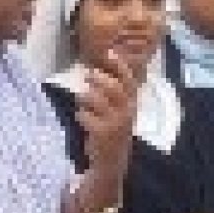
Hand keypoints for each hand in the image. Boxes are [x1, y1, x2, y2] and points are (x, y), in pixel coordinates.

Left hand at [79, 50, 138, 168]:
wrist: (112, 160)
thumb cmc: (113, 129)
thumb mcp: (119, 110)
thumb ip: (114, 90)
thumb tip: (102, 65)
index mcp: (132, 103)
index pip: (129, 80)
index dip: (119, 65)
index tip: (108, 52)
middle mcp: (127, 112)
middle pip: (113, 88)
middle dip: (99, 78)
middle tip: (88, 75)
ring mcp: (116, 124)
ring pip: (97, 100)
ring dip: (86, 97)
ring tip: (82, 98)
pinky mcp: (102, 134)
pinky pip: (86, 116)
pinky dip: (82, 114)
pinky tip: (82, 116)